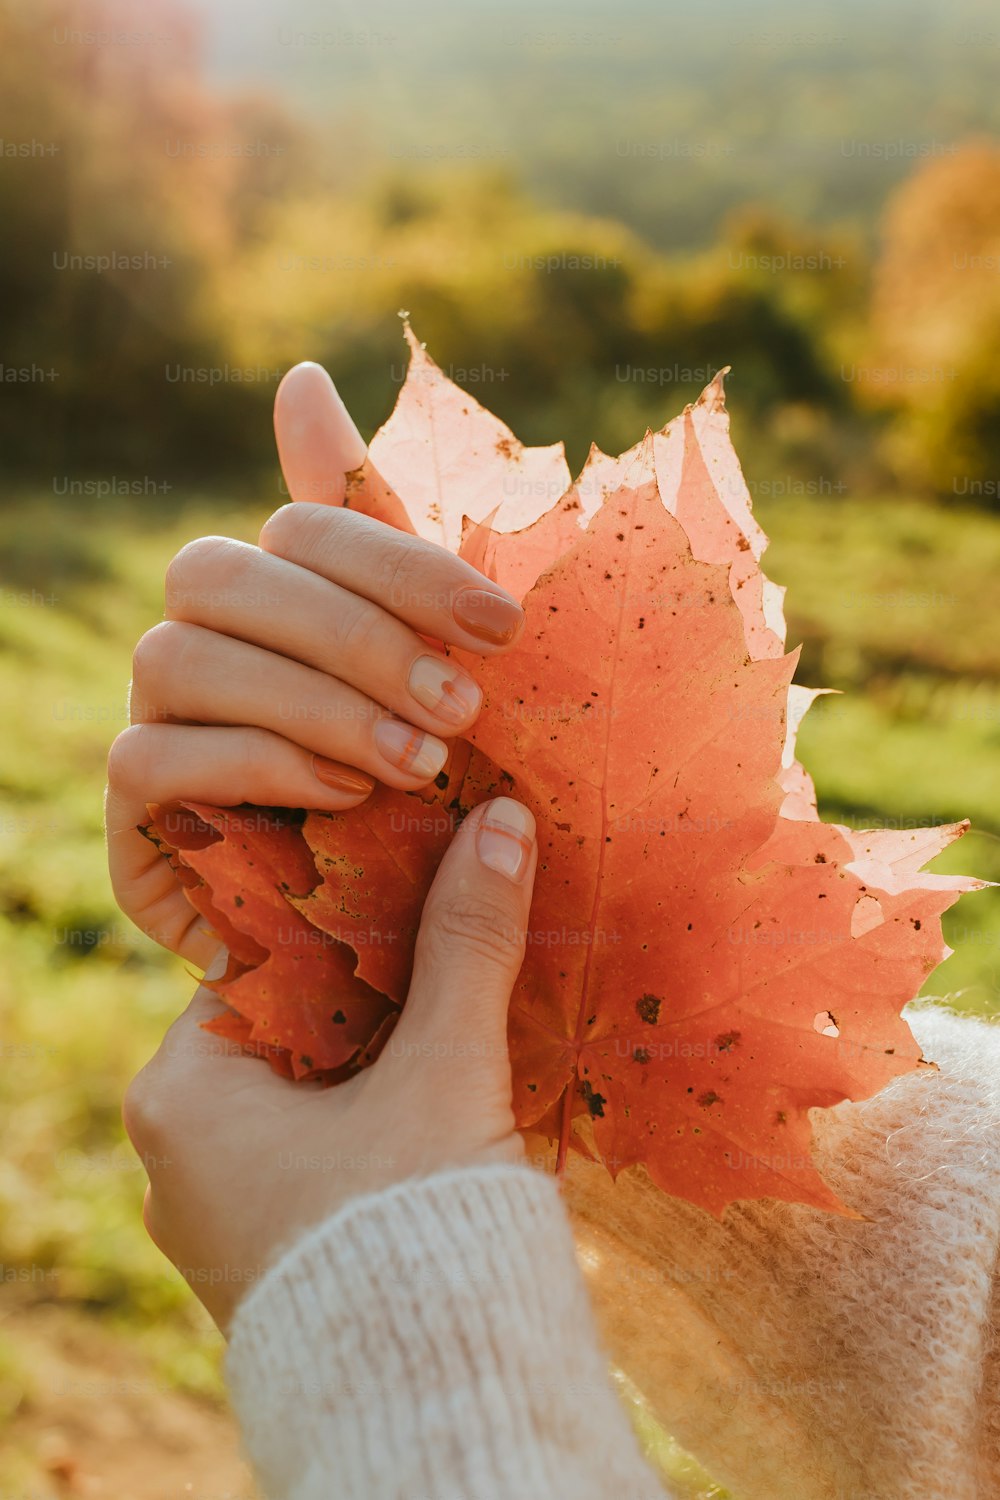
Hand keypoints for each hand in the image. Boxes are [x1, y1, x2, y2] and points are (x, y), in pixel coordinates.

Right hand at [106, 363, 524, 965]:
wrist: (406, 964)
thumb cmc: (435, 800)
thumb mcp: (442, 677)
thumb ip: (380, 539)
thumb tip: (300, 377)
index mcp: (281, 606)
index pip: (300, 522)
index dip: (398, 556)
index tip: (506, 624)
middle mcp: (204, 651)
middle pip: (217, 570)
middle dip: (352, 631)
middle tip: (461, 709)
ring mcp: (158, 730)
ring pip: (175, 655)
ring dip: (307, 700)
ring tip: (410, 765)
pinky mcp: (136, 824)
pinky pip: (147, 762)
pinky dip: (251, 768)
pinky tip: (339, 798)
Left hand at [122, 792, 537, 1329]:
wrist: (433, 1414)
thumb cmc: (418, 1231)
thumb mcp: (444, 1071)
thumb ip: (468, 941)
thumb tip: (504, 819)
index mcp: (183, 1092)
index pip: (267, 962)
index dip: (351, 917)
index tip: (419, 876)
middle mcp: (181, 1153)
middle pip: (294, 1025)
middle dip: (378, 990)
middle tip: (456, 935)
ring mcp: (224, 1213)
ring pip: (315, 1091)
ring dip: (388, 1055)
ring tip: (464, 1011)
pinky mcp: (272, 1254)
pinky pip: (324, 1151)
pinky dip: (380, 1117)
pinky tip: (449, 1092)